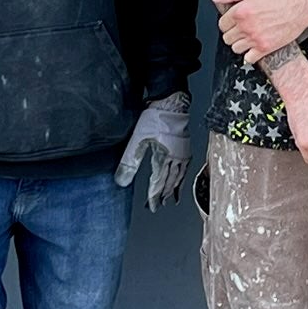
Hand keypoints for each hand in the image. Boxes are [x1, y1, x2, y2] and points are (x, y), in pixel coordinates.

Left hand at [114, 91, 191, 210]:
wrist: (171, 102)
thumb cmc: (155, 118)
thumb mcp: (137, 140)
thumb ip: (129, 162)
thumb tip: (121, 181)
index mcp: (163, 158)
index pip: (158, 183)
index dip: (154, 196)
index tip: (152, 206)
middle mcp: (175, 158)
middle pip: (170, 182)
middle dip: (164, 195)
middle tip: (160, 205)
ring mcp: (183, 153)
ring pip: (180, 176)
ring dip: (175, 188)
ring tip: (173, 199)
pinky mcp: (186, 146)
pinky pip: (185, 168)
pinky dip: (183, 177)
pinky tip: (181, 177)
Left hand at [212, 0, 307, 64]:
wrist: (302, 4)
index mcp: (241, 11)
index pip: (222, 24)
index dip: (227, 22)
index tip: (234, 21)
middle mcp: (246, 26)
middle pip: (227, 38)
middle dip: (232, 33)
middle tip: (242, 28)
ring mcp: (255, 39)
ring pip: (236, 48)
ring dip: (240, 43)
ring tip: (249, 36)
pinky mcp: (266, 48)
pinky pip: (249, 58)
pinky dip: (250, 55)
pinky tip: (255, 46)